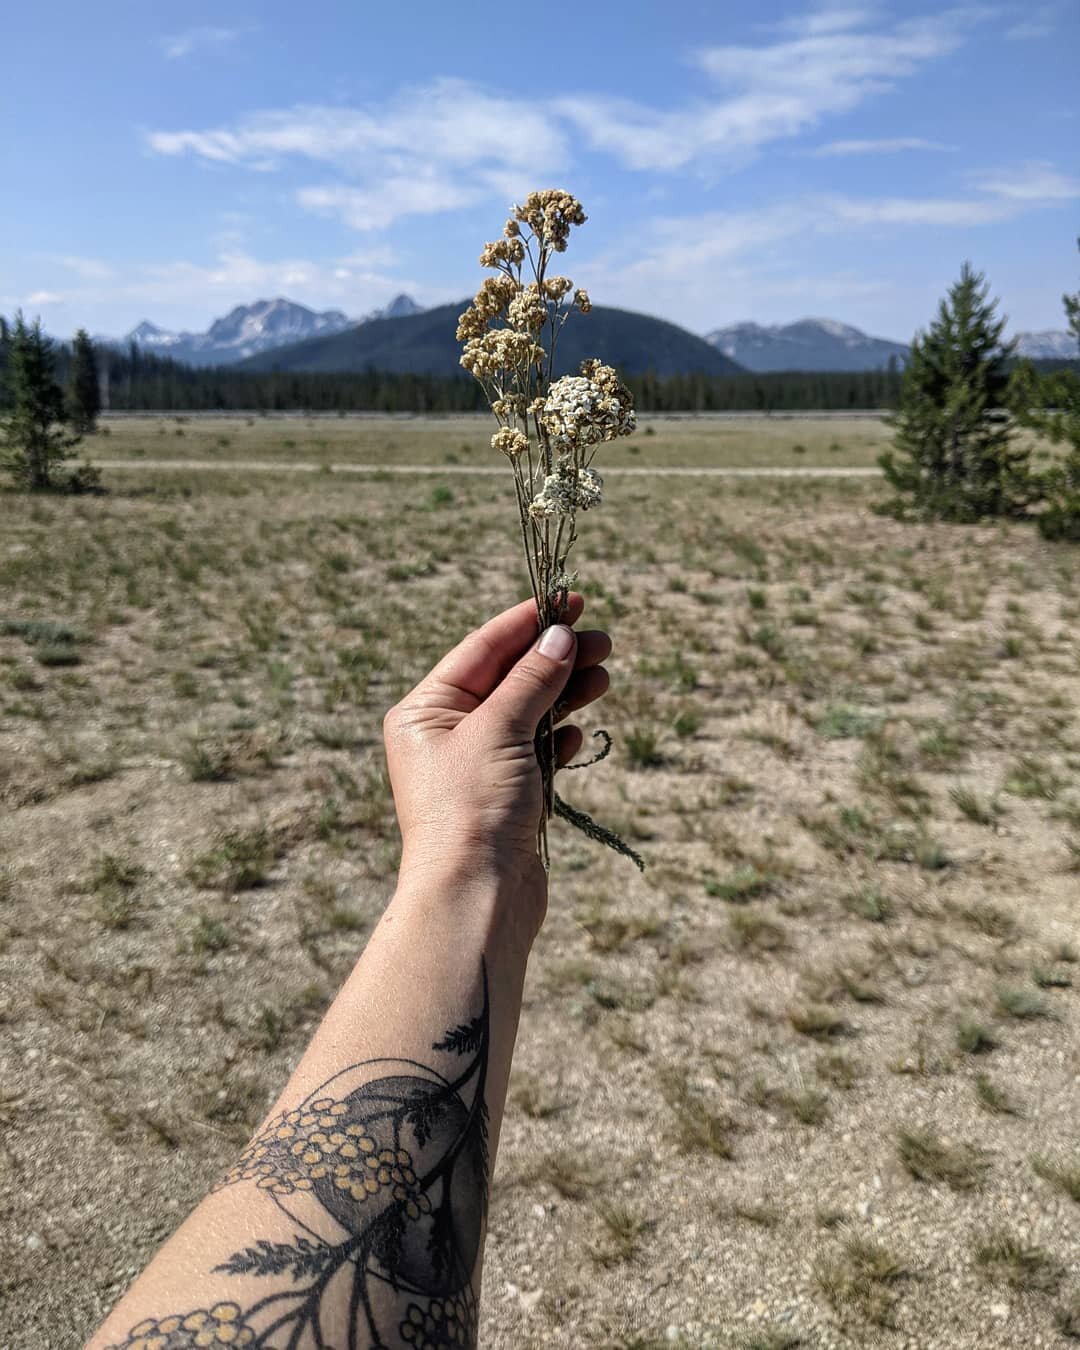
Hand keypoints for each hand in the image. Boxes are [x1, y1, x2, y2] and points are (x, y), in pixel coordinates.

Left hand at [382, 594, 610, 911]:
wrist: (476, 899)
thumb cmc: (472, 810)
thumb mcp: (500, 731)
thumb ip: (532, 679)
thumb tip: (560, 635)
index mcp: (425, 711)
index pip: (482, 649)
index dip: (527, 621)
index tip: (571, 599)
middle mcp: (446, 735)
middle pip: (508, 679)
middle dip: (554, 657)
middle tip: (603, 640)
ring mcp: (478, 768)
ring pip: (528, 714)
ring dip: (565, 693)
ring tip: (604, 674)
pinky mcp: (506, 798)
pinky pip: (536, 754)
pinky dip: (558, 738)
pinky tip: (578, 731)